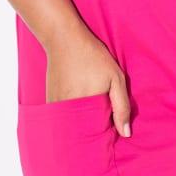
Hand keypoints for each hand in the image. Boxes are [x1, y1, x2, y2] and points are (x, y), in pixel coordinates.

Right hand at [45, 23, 132, 138]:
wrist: (64, 40)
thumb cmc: (94, 58)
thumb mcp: (116, 78)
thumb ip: (122, 106)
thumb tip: (126, 134)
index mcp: (88, 109)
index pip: (99, 134)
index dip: (107, 132)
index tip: (112, 124)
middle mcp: (70, 112)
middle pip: (84, 133)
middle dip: (93, 131)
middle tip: (100, 112)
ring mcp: (57, 108)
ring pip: (71, 127)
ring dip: (80, 124)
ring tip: (88, 106)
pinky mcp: (49, 102)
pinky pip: (61, 118)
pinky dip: (69, 117)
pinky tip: (76, 103)